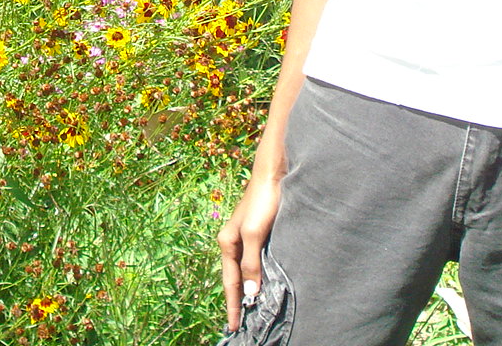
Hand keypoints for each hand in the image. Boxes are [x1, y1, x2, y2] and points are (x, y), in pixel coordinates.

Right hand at [217, 171, 282, 330]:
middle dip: (237, 300)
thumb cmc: (263, 201)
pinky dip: (257, 276)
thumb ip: (251, 263)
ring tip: (251, 309)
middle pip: (234, 278)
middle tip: (241, 324)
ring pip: (245, 270)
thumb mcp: (255, 234)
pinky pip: (255, 262)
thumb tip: (249, 292)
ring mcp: (246, 238)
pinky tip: (263, 283)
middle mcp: (234, 242)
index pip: (230, 282)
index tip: (233, 328)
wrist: (274, 174)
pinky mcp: (259, 234)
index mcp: (228, 243)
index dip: (232, 305)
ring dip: (247, 289)